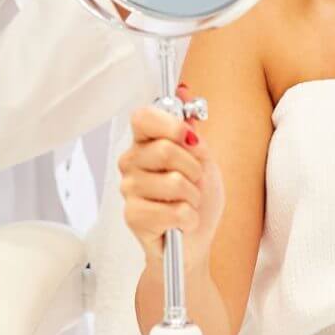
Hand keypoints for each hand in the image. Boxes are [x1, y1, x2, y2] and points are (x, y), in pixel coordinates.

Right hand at [118, 98, 222, 266]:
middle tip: (195, 182)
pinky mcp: (133, 217)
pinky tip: (181, 223)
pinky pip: (173, 211)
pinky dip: (188, 218)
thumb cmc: (198, 201)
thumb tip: (184, 91)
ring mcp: (129, 189)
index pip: (144, 117)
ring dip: (193, 197)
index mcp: (145, 143)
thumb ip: (192, 130)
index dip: (170, 124)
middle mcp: (131, 162)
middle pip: (165, 149)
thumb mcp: (204, 160)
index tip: (190, 139)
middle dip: (194, 169)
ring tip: (188, 204)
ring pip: (173, 182)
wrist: (196, 242)